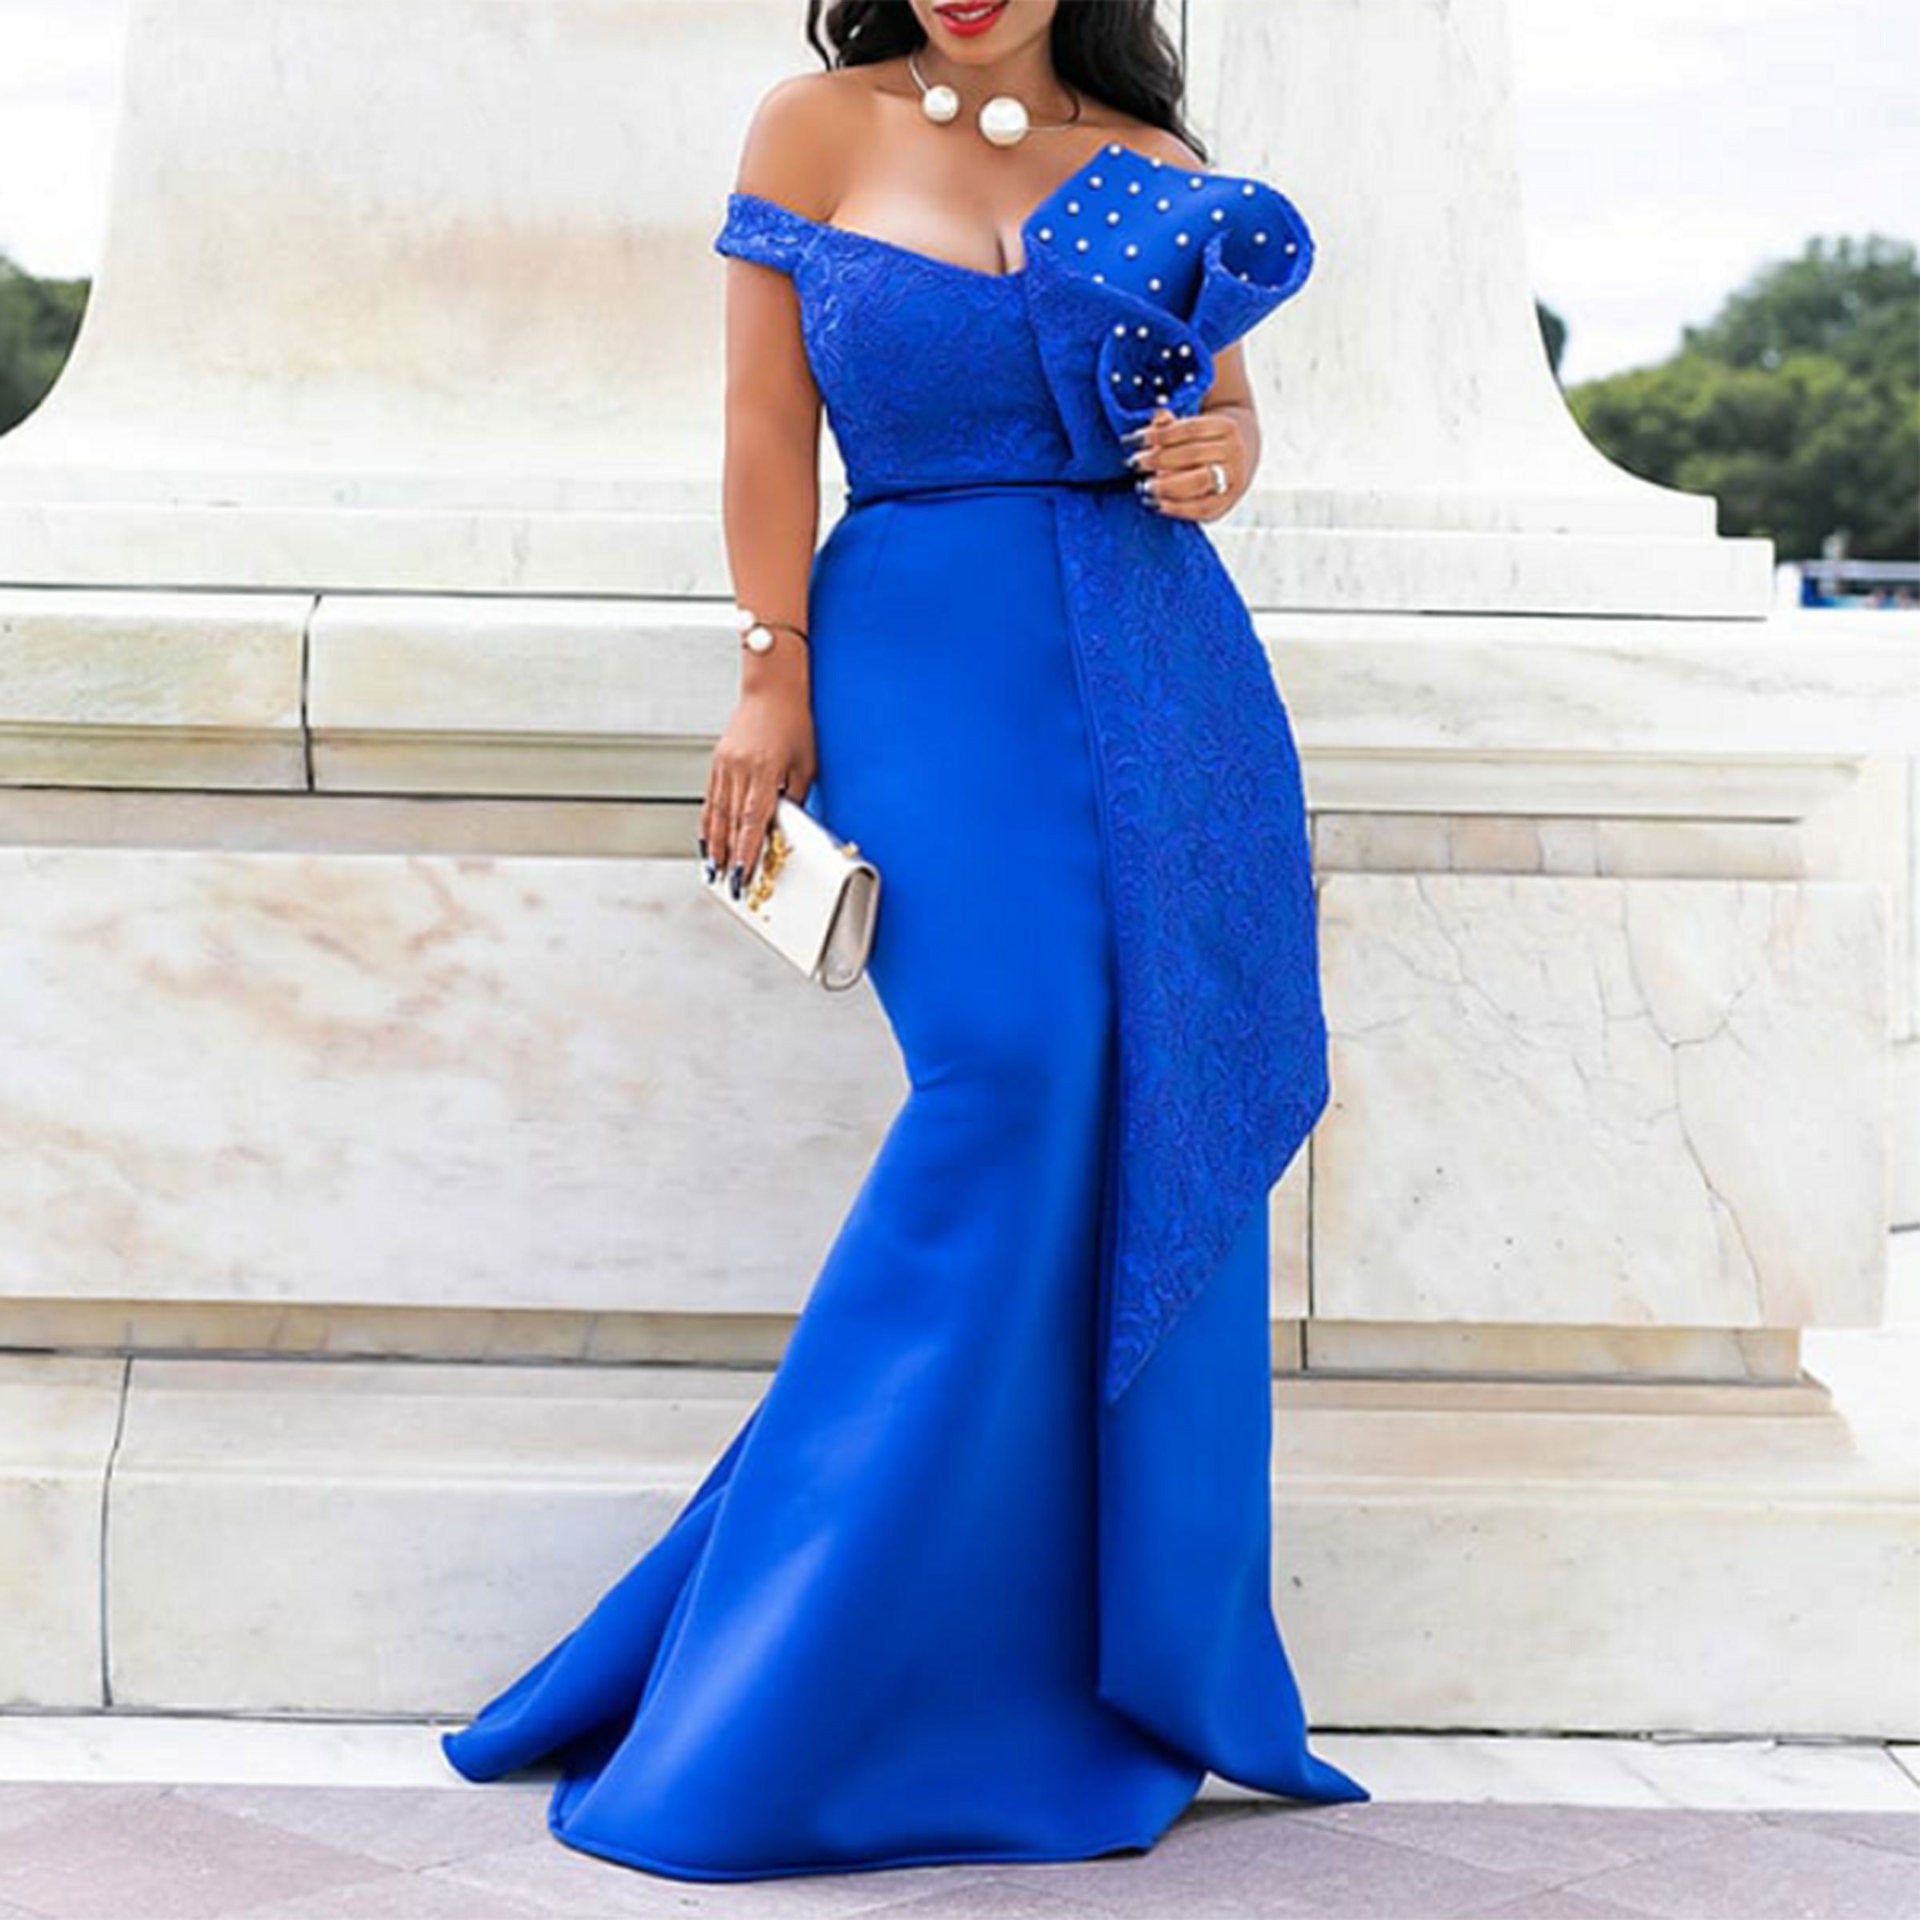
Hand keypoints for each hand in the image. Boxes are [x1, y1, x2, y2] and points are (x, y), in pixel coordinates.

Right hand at [701, 678, 815, 899]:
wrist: (771, 687)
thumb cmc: (794, 721)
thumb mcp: (805, 763)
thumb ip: (794, 797)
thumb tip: (787, 828)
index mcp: (762, 771)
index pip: (751, 822)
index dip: (745, 853)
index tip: (742, 877)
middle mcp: (738, 769)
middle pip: (730, 824)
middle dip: (728, 858)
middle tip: (728, 885)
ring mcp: (724, 765)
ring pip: (716, 814)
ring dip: (714, 846)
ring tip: (713, 871)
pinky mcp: (718, 761)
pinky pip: (711, 799)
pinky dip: (708, 823)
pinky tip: (708, 840)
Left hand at [1124, 405, 1253, 520]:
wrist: (1235, 464)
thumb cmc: (1203, 445)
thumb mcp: (1192, 429)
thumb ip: (1172, 425)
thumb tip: (1158, 415)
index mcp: (1226, 427)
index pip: (1190, 429)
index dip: (1160, 434)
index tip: (1135, 440)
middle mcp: (1234, 452)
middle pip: (1193, 454)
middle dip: (1159, 459)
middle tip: (1135, 463)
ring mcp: (1232, 479)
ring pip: (1198, 481)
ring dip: (1166, 485)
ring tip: (1144, 486)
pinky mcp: (1225, 504)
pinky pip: (1200, 508)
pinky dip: (1175, 507)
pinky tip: (1156, 503)